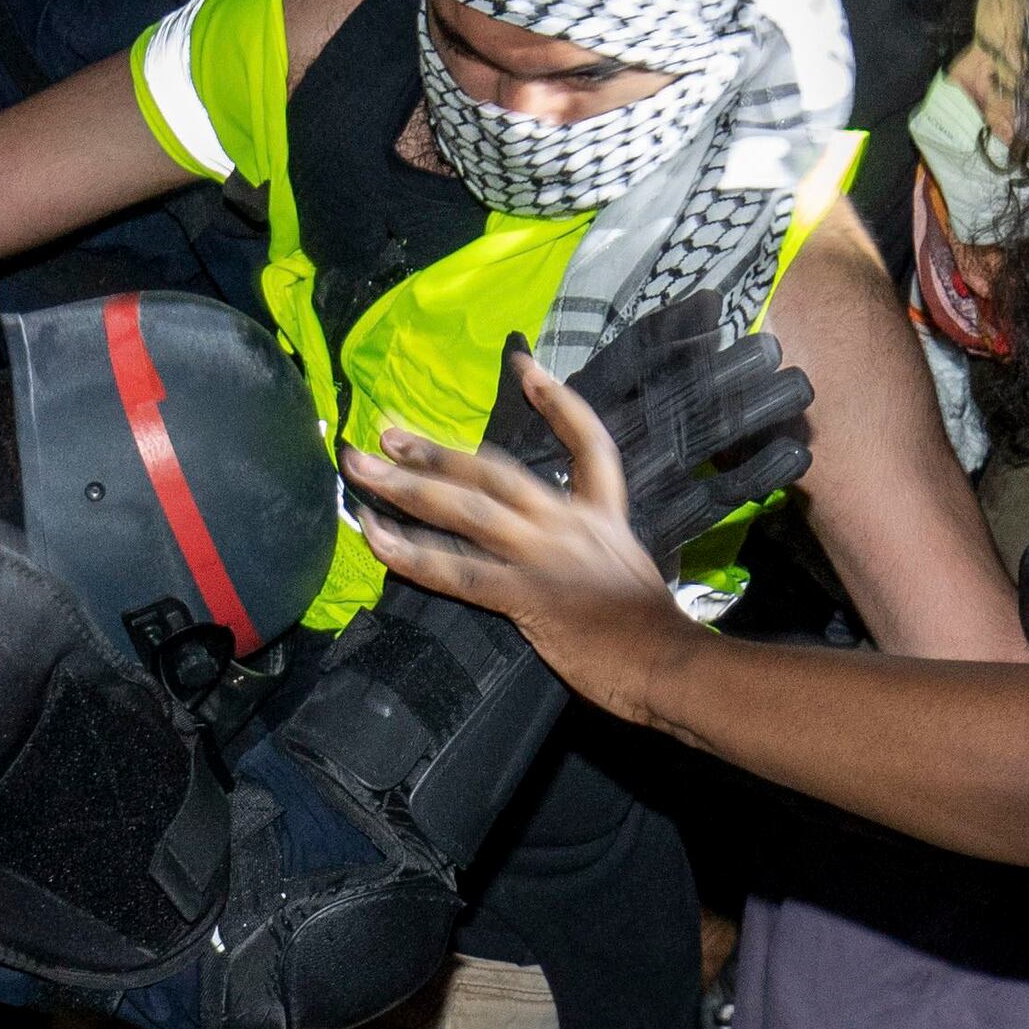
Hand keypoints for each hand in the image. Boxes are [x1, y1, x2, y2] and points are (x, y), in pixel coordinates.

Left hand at [341, 359, 699, 715]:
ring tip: (360, 470)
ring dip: (406, 488)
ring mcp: (544, 557)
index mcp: (602, 515)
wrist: (669, 663)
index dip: (559, 401)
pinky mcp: (525, 596)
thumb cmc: (654, 629)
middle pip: (495, 472)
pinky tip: (377, 540)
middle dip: (437, 451)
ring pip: (466, 511)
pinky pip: (458, 572)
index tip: (525, 365)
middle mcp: (568, 524)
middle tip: (387, 434)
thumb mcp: (632, 570)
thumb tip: (572, 551)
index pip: (588, 444)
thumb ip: (598, 551)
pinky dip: (413, 555)